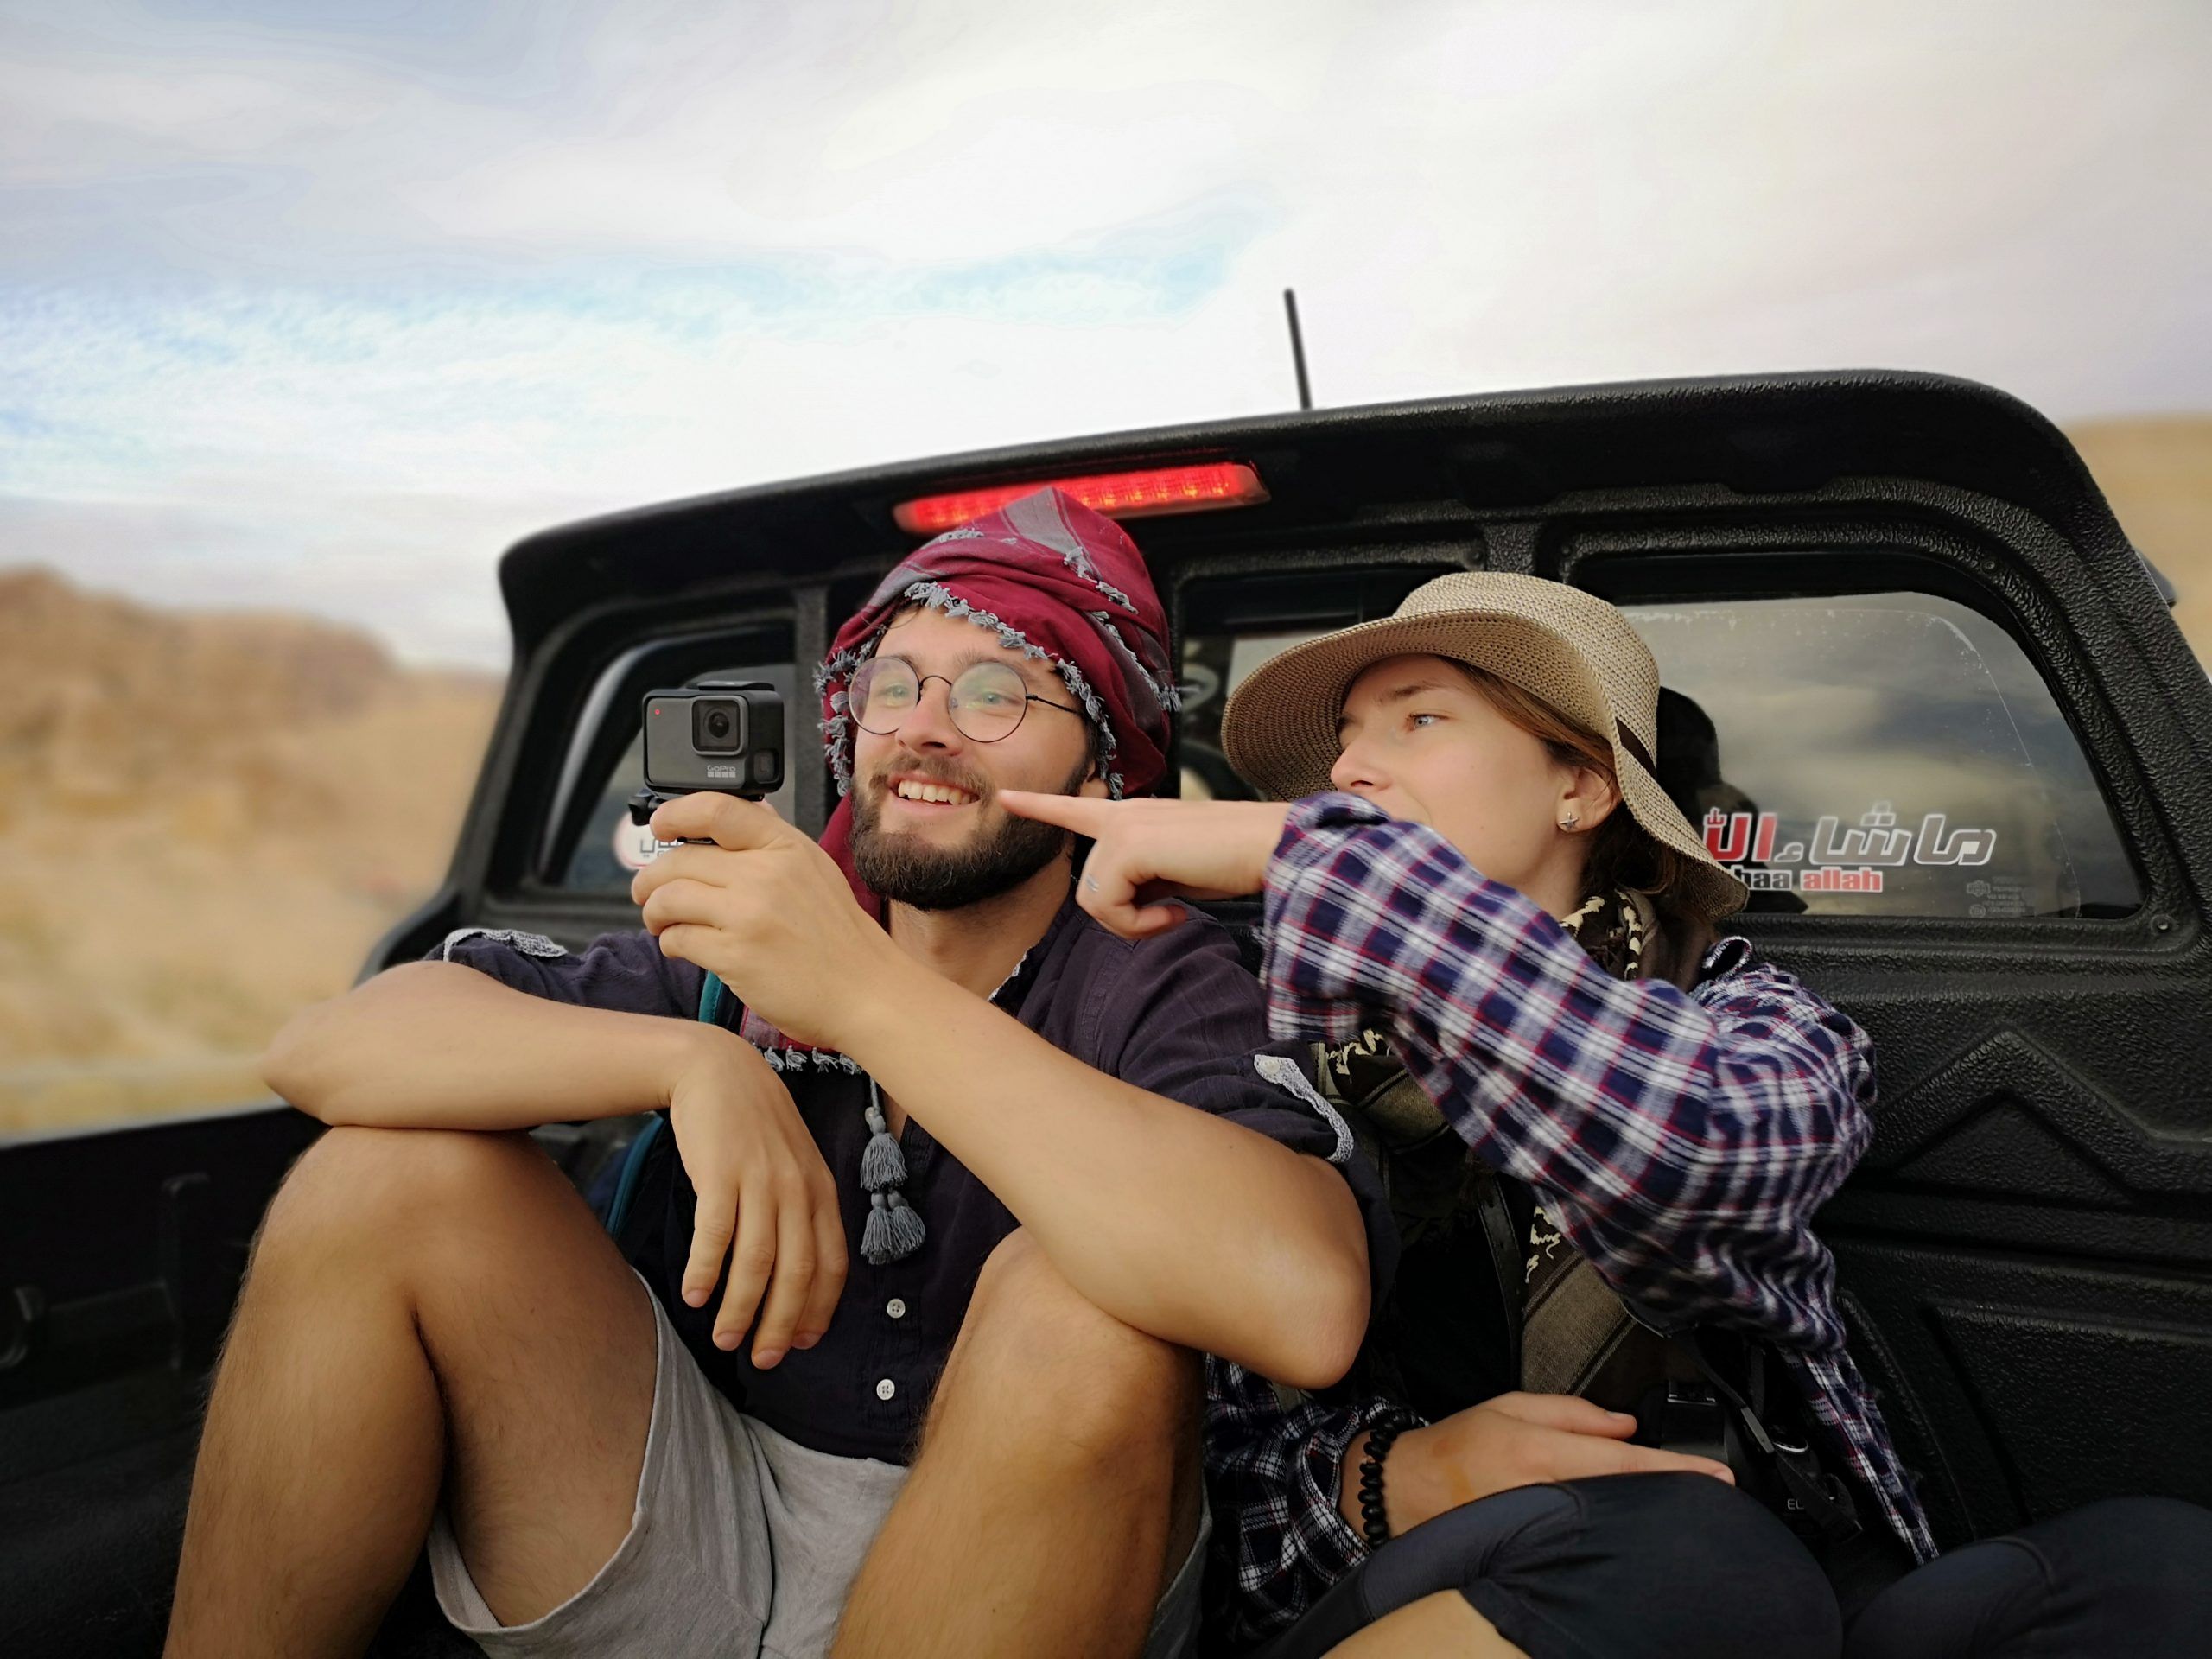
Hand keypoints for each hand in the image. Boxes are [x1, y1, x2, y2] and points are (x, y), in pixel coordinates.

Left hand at [630, 792, 903, 1047]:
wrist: (867, 992)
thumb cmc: (842, 940)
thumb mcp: (815, 871)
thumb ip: (773, 845)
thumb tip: (733, 819)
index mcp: (786, 847)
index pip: (717, 810)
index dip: (676, 813)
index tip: (660, 826)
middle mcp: (766, 874)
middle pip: (680, 859)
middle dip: (651, 877)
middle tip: (647, 892)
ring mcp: (749, 915)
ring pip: (669, 898)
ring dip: (654, 911)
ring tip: (660, 923)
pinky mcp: (735, 956)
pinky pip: (679, 939)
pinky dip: (671, 943)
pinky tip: (681, 947)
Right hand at [665, 1028, 848, 1367]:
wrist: (716, 1069)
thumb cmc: (752, 1126)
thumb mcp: (792, 1163)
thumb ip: (800, 1210)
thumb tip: (794, 1273)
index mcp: (821, 1190)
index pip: (831, 1263)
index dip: (819, 1309)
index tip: (803, 1343)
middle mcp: (797, 1188)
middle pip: (797, 1271)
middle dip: (782, 1323)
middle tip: (764, 1360)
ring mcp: (760, 1179)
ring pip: (757, 1261)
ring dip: (741, 1308)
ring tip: (725, 1340)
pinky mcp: (720, 1172)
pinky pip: (715, 1233)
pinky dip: (706, 1270)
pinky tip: (694, 1296)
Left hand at [995, 793, 1290, 938]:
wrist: (1271, 849)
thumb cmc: (1237, 862)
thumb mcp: (1179, 874)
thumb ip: (1145, 880)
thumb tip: (1128, 909)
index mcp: (1135, 818)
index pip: (1076, 810)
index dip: (1040, 807)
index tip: (1006, 799)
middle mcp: (1123, 816)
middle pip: (1087, 888)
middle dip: (1122, 918)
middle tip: (1168, 919)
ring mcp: (1123, 828)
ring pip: (1093, 902)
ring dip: (1133, 924)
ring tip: (1174, 915)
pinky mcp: (1128, 845)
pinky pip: (1108, 907)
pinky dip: (1139, 925)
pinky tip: (1175, 916)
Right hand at [1347, 1392, 1733, 1536]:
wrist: (1405, 1491)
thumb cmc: (1454, 1448)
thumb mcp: (1510, 1407)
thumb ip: (1572, 1412)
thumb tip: (1625, 1426)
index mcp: (1540, 1452)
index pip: (1622, 1462)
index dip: (1674, 1471)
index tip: (1717, 1478)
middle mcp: (1545, 1494)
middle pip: (1623, 1497)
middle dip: (1669, 1496)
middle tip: (1713, 1494)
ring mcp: (1540, 1529)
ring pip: (1608, 1522)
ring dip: (1644, 1514)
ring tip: (1676, 1509)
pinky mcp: (1532, 1551)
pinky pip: (1583, 1540)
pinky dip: (1610, 1531)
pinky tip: (1628, 1529)